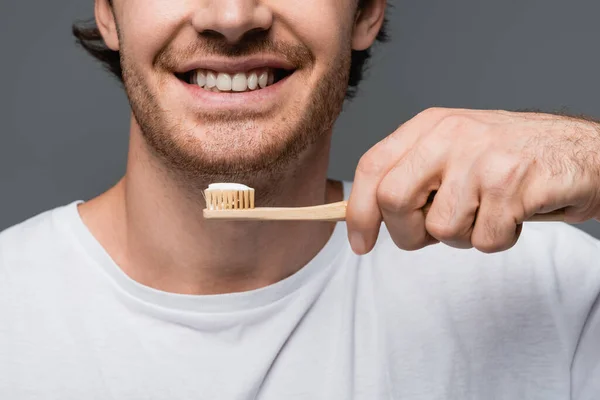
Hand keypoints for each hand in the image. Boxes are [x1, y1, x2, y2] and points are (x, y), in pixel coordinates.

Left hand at [347, 108, 599, 253]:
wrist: (582, 152)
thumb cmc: (510, 160)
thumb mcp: (452, 152)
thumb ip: (413, 177)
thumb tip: (369, 217)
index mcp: (429, 126)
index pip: (372, 167)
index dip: (359, 212)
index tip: (360, 243)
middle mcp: (451, 135)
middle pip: (393, 200)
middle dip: (407, 233)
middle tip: (433, 235)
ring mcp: (483, 157)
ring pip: (441, 228)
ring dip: (463, 236)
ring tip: (488, 212)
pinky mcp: (515, 183)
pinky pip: (484, 240)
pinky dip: (498, 240)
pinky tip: (513, 215)